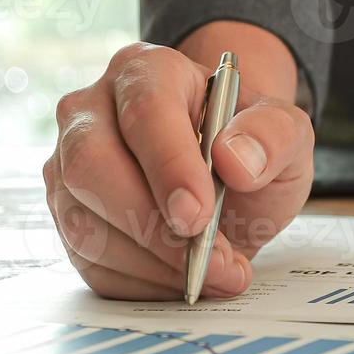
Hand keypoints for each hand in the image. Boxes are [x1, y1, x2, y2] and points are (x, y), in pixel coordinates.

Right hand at [44, 39, 313, 300]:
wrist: (231, 174)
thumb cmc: (249, 144)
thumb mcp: (287, 132)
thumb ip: (274, 135)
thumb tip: (235, 159)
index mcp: (148, 72)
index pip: (145, 112)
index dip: (169, 167)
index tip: (198, 216)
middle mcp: (93, 111)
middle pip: (94, 166)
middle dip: (151, 224)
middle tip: (209, 260)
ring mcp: (69, 165)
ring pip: (83, 221)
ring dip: (151, 262)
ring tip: (217, 273)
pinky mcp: (67, 215)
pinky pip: (87, 259)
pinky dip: (140, 281)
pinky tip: (183, 279)